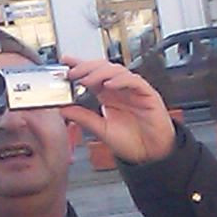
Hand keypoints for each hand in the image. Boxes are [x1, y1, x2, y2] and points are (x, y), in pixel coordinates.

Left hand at [61, 56, 176, 163]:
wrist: (152, 155)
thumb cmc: (132, 143)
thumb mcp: (101, 130)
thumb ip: (83, 118)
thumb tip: (63, 109)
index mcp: (108, 96)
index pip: (92, 75)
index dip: (80, 65)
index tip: (65, 61)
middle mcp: (120, 90)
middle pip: (103, 68)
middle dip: (86, 67)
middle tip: (73, 72)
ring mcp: (133, 91)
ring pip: (117, 70)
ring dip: (100, 73)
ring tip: (87, 80)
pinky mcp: (147, 94)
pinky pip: (134, 81)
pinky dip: (121, 80)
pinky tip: (109, 85)